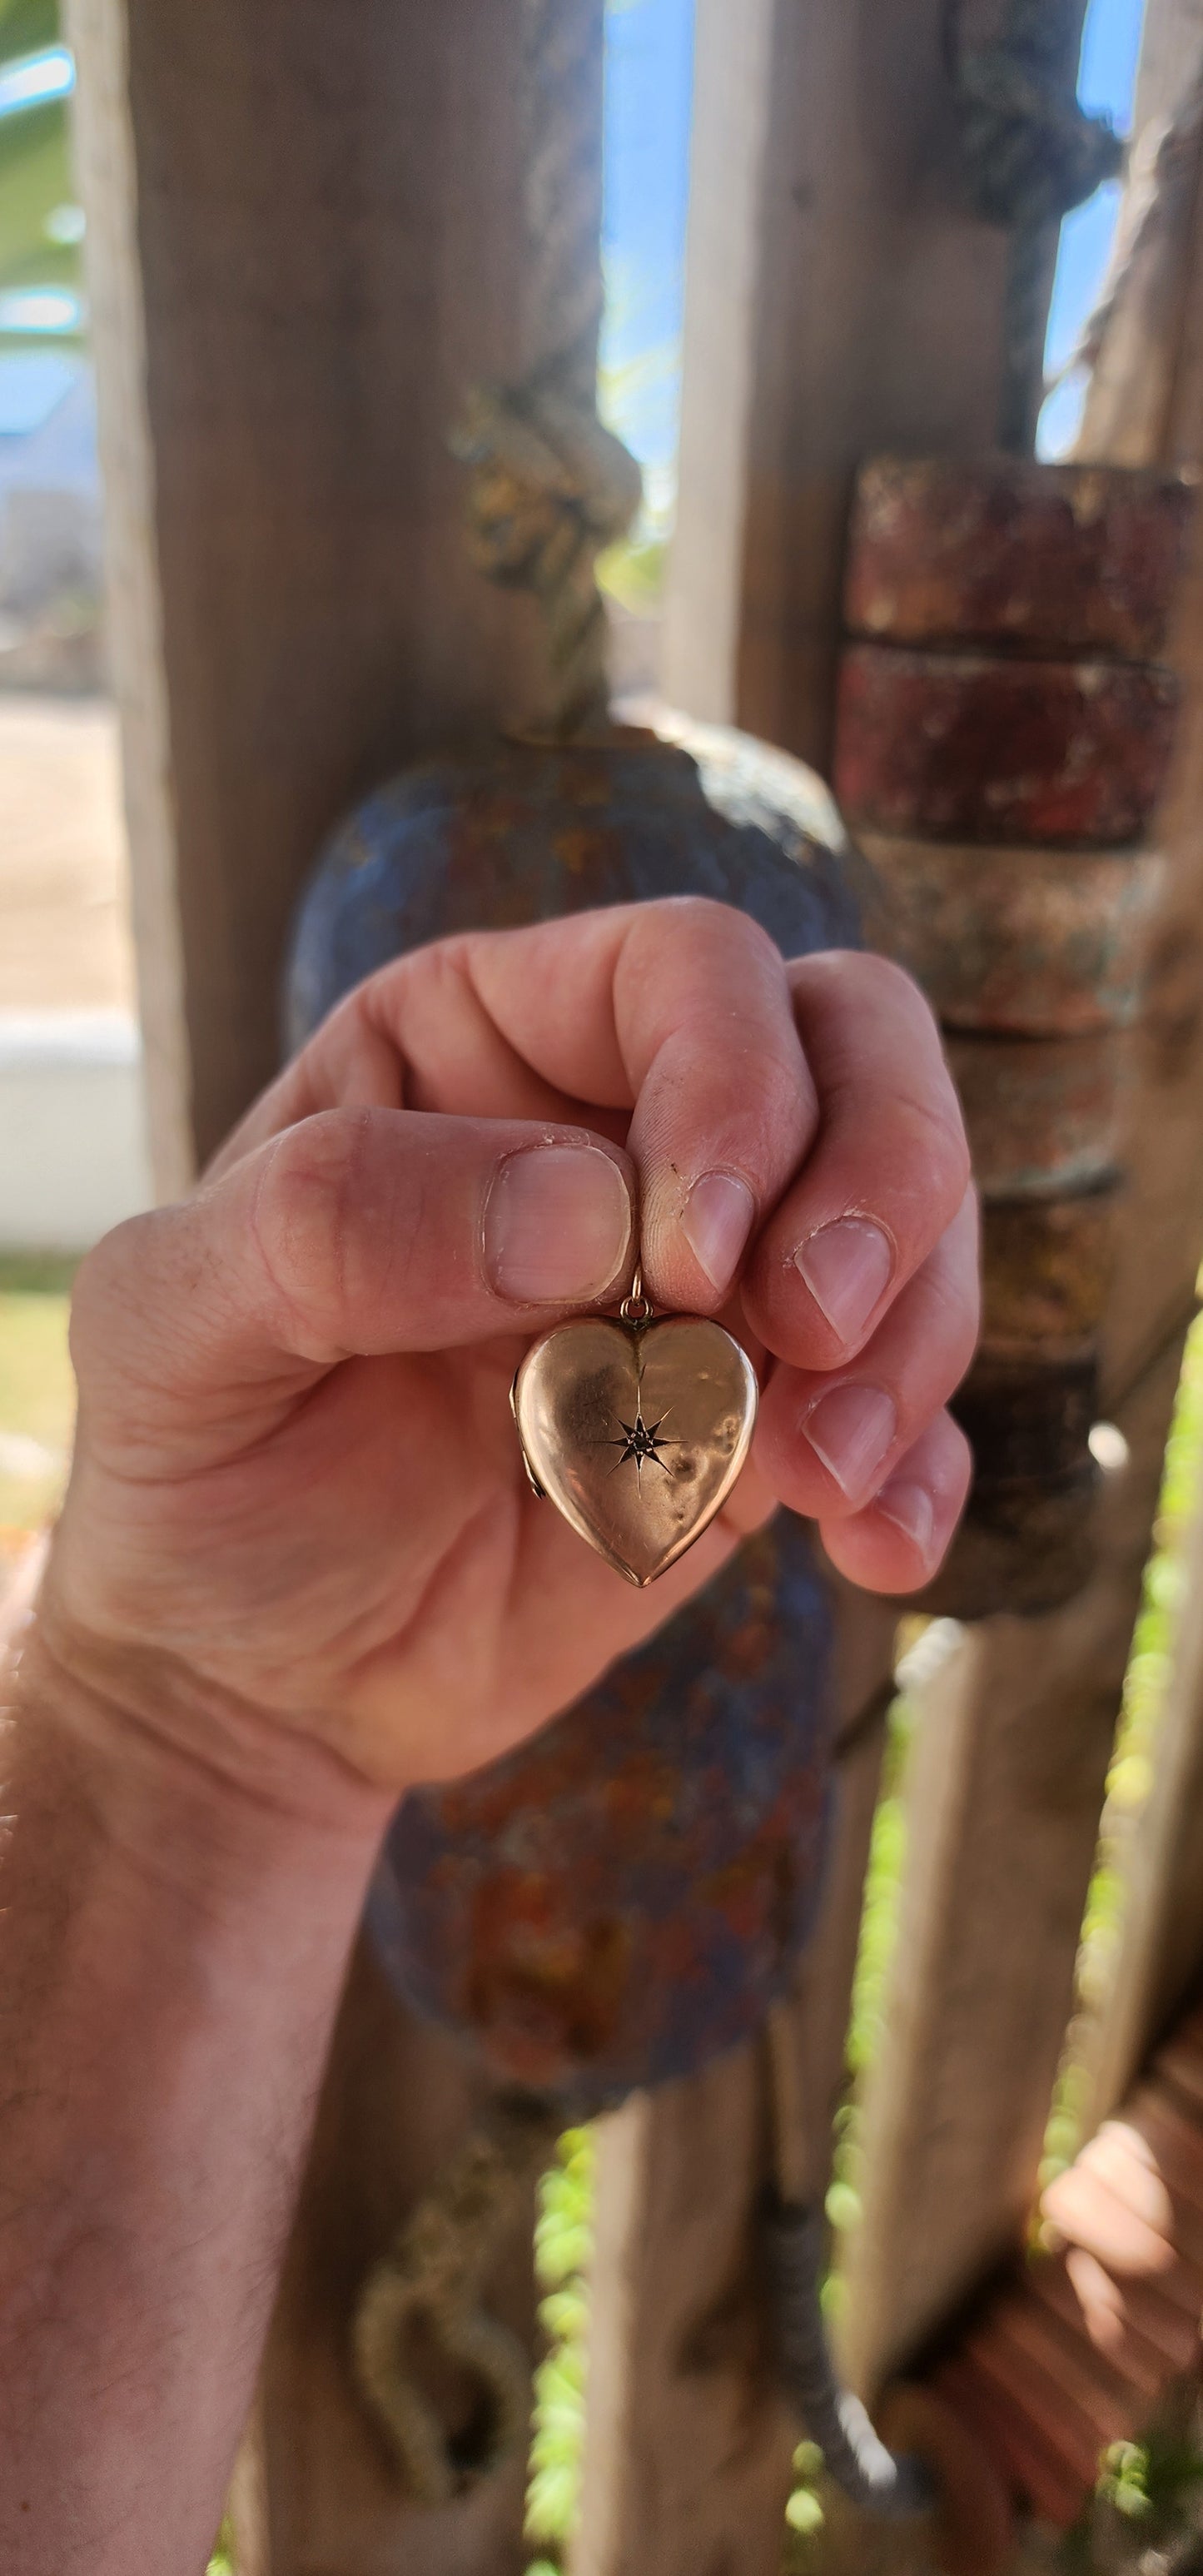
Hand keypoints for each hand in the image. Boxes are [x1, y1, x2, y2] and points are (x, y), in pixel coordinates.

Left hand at [42, 900, 974, 1797]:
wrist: (244, 1676)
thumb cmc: (194, 1463)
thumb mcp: (175, 1322)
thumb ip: (335, 1225)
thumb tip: (589, 1207)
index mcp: (480, 1040)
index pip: (687, 971)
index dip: (730, 1086)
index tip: (689, 1258)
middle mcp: (623, 1130)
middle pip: (855, 1050)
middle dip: (880, 1179)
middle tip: (809, 1326)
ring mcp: (712, 1286)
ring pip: (910, 1229)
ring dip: (903, 1344)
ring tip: (809, 1480)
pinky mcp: (760, 1429)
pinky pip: (905, 1415)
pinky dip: (924, 1472)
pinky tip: (875, 1550)